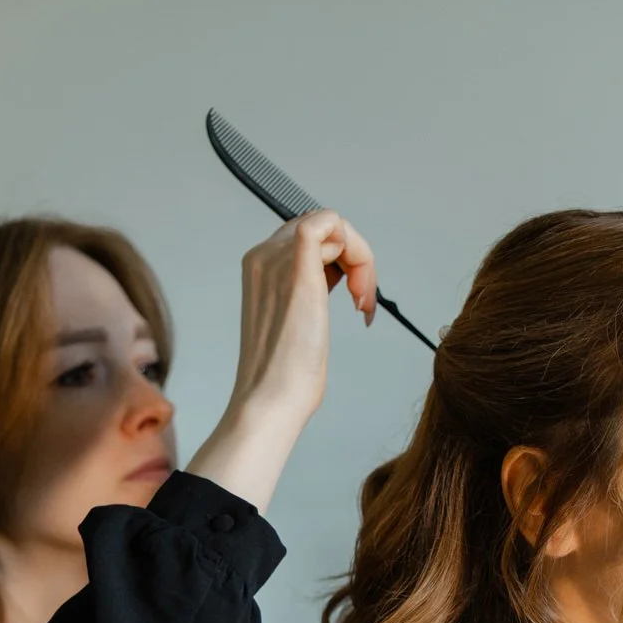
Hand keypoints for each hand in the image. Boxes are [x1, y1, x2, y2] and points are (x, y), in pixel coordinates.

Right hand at [187, 212, 375, 510]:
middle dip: (354, 258)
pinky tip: (360, 294)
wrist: (271, 400)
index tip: (353, 298)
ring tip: (362, 303)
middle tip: (362, 302)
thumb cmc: (285, 374)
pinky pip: (328, 222)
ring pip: (334, 225)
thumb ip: (309, 290)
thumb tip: (338, 275)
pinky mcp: (298, 273)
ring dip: (361, 261)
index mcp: (260, 266)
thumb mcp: (297, 319)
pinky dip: (359, 253)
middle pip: (324, 227)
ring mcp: (277, 261)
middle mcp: (264, 256)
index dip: (341, 259)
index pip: (309, 235)